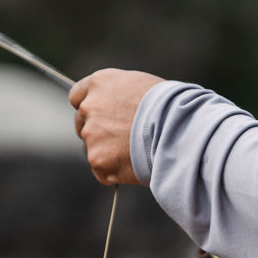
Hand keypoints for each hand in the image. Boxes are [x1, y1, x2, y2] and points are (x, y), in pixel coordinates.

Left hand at [69, 69, 164, 185]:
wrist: (178, 130)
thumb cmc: (171, 108)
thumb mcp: (142, 88)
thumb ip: (121, 97)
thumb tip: (119, 112)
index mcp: (99, 84)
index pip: (78, 97)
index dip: (91, 110)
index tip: (103, 119)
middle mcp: (89, 106)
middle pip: (83, 124)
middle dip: (99, 133)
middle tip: (124, 142)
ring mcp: (92, 134)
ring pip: (94, 149)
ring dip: (109, 154)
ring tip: (137, 154)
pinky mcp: (98, 160)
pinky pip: (102, 172)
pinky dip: (116, 174)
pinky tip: (135, 167)